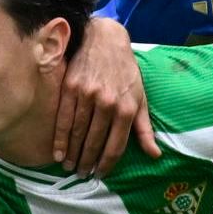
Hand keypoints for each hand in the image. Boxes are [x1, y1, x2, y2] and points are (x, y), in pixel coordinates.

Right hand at [52, 18, 158, 174]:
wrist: (104, 39)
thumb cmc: (125, 70)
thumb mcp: (140, 97)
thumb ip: (144, 128)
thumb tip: (155, 154)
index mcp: (126, 108)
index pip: (115, 145)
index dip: (107, 163)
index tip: (100, 174)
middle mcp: (107, 103)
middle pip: (94, 141)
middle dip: (87, 162)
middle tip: (82, 174)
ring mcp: (87, 95)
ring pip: (77, 132)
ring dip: (72, 153)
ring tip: (69, 167)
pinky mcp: (70, 87)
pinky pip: (63, 118)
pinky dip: (59, 138)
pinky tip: (57, 152)